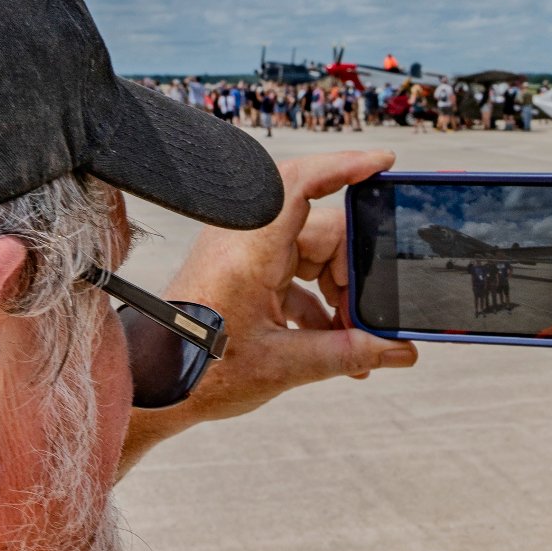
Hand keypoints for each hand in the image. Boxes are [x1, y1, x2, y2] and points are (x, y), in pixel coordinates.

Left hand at [121, 151, 416, 466]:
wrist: (152, 387)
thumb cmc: (198, 370)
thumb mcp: (284, 367)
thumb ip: (348, 354)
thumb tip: (400, 351)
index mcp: (252, 250)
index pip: (300, 184)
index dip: (345, 166)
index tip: (384, 163)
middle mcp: (248, 241)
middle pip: (323, 232)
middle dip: (354, 276)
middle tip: (370, 319)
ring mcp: (245, 254)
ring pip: (313, 255)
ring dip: (338, 295)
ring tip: (352, 341)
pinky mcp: (244, 271)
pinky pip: (295, 273)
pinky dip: (317, 305)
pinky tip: (333, 344)